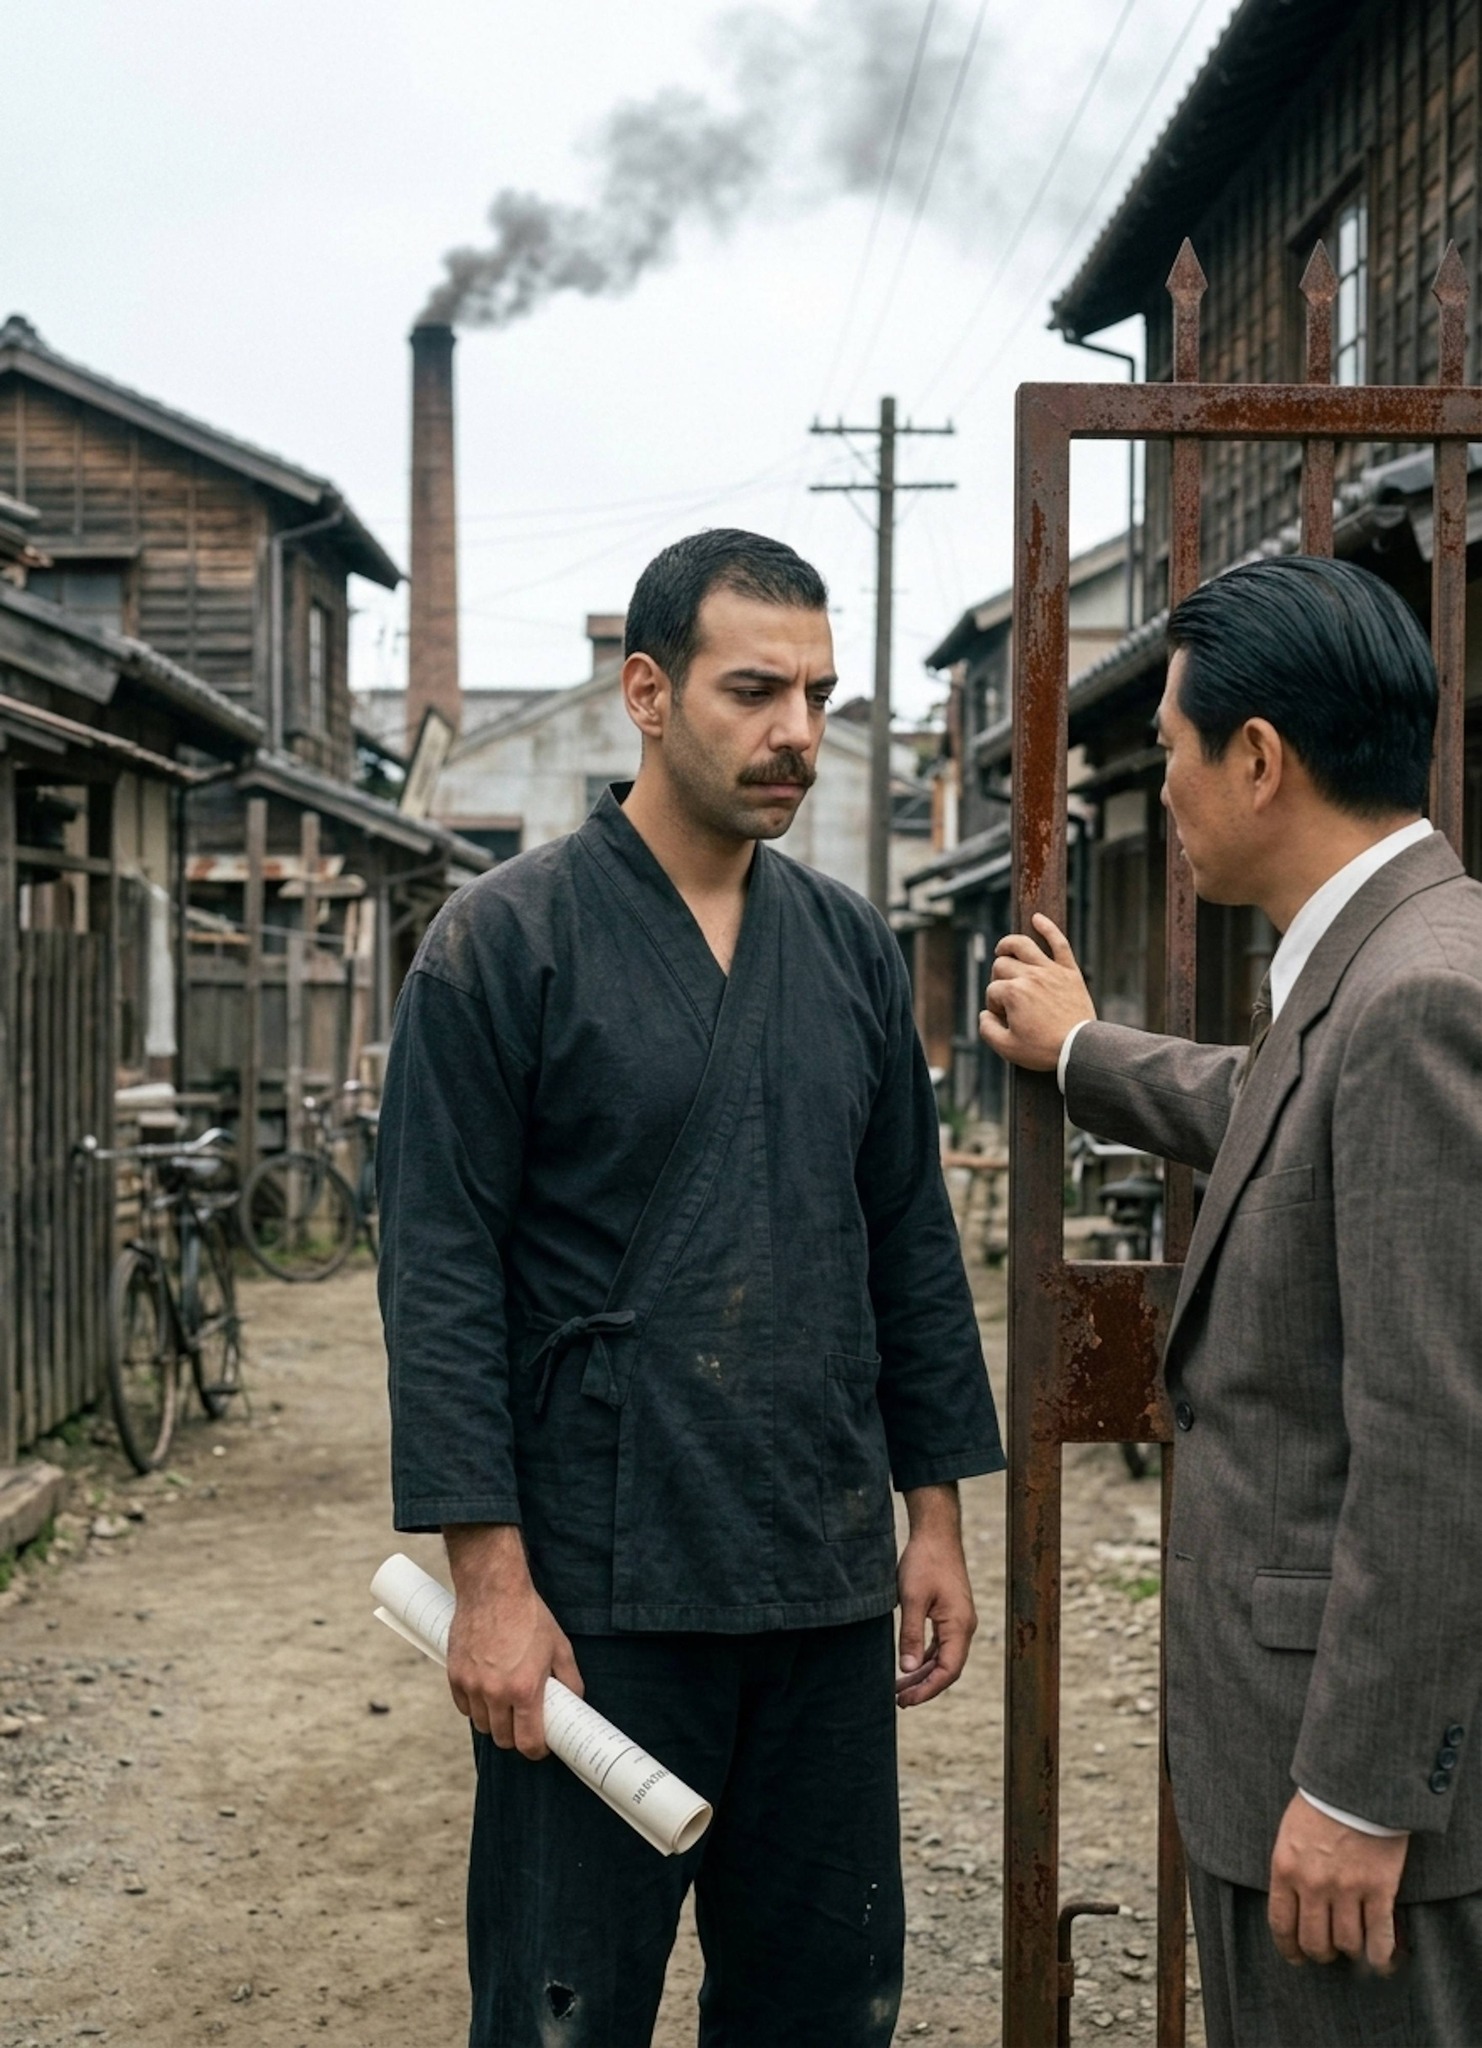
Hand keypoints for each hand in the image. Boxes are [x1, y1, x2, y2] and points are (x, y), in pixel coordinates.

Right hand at [442, 1524, 583, 1758]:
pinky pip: (463, 1707)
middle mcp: (495, 1692)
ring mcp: (472, 1685)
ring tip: (505, 1704)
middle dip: (515, 1736)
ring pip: (482, 1724)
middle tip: (524, 1723)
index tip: (540, 1746)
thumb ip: (570, 1680)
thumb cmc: (529, 1616)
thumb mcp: (560, 1647)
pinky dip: (474, 1706)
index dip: (536, 1750)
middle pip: (503, 1738)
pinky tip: (486, 1693)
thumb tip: (573, 1703)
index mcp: (524, 1689)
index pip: (527, 1742)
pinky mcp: (454, 1675)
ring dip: (494, 1721)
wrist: (493, 1589)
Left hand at [896, 1485, 976, 1707]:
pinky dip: (926, 1659)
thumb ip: (910, 1634)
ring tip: (900, 1689)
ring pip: (943, 1658)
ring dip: (923, 1674)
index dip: (928, 1690)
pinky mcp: (950, 1614)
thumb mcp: (912, 1598)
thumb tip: (907, 1670)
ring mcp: (958, 1620)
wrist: (936, 1533)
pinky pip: (940, 1645)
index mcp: (959, 1626)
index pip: (948, 1671)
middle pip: (947, 1669)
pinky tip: (910, 1667)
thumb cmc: (924, 1562)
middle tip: (899, 1701)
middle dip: (924, 1687)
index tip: (906, 1701)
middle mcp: (963, 1627)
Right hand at [979, 914, 1095, 1071]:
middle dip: (999, 980)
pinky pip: (1059, 942)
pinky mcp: (1070, 971)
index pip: (992, 991)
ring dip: (1008, 944)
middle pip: (1002, 965)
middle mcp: (1030, 976)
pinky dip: (1048, 927)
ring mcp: (1051, 971)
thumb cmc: (1044, 1050)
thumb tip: (984, 1013)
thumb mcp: (1007, 1049)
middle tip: (1008, 997)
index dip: (994, 1006)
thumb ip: (987, 1029)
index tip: (1005, 1020)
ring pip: (1023, 945)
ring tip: (1003, 950)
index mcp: (1013, 993)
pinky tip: (1037, 918)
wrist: (1080, 1048)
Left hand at [1268, 1793, 1409, 1972]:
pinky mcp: (1379, 1889)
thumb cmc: (1322, 1803)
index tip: (1297, 1956)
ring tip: (1356, 1945)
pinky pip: (1379, 1938)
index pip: (1281, 1923)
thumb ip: (1290, 1868)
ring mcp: (1347, 1888)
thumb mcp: (1290, 1833)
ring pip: (1347, 1944)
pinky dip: (1381, 1956)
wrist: (1357, 1783)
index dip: (1289, 1948)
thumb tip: (1294, 1903)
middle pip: (1314, 1942)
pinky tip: (1382, 1960)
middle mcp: (1313, 1884)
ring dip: (1352, 1951)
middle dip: (1322, 1952)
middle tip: (1329, 1949)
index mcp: (1284, 1868)